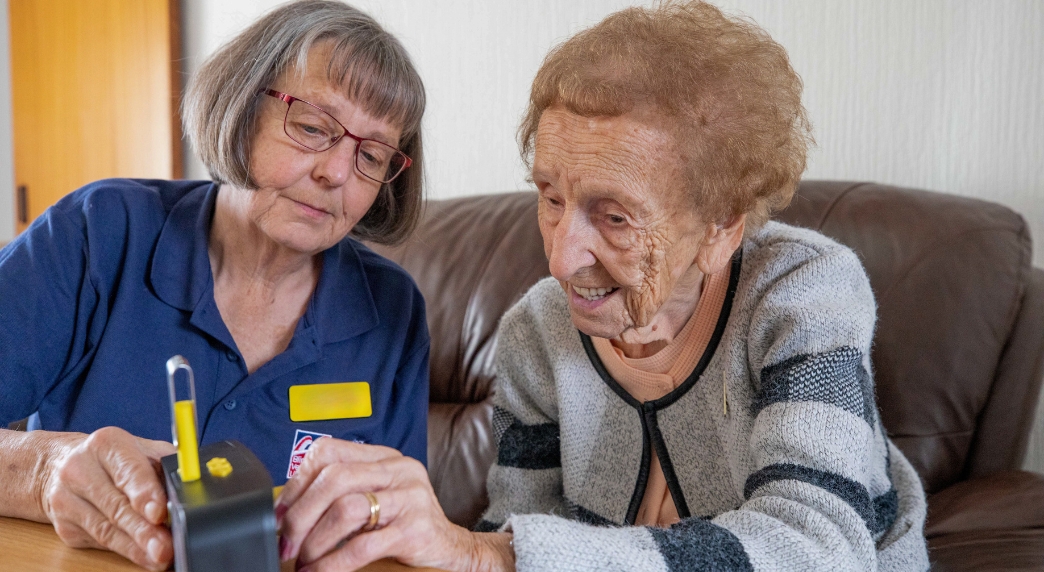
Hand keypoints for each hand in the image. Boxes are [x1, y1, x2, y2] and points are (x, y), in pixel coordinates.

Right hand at [39, 426, 175, 570]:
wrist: (61, 465)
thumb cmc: (117, 459)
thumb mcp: (143, 450)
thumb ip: (166, 466)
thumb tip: (191, 487)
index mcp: (106, 444)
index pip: (128, 471)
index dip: (145, 494)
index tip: (159, 513)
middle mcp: (80, 469)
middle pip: (116, 505)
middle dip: (144, 530)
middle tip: (165, 547)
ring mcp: (66, 499)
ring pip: (105, 529)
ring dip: (135, 548)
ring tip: (159, 557)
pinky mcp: (65, 525)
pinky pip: (98, 542)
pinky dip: (125, 551)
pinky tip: (143, 556)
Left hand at [277, 438, 513, 571]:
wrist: (450, 549)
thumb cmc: (404, 524)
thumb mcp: (376, 498)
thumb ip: (343, 493)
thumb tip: (286, 510)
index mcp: (384, 457)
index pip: (329, 453)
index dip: (297, 483)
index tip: (279, 513)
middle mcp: (399, 470)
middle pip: (334, 479)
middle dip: (300, 514)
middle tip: (285, 542)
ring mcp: (410, 497)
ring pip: (346, 509)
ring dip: (315, 539)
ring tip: (302, 559)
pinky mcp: (415, 528)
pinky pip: (363, 545)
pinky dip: (333, 562)